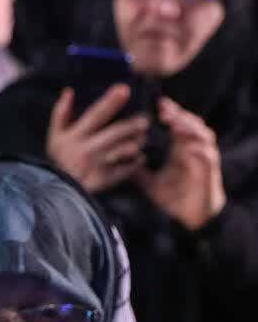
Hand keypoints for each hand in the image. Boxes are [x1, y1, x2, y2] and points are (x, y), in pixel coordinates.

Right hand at [47, 85, 149, 193]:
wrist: (58, 190)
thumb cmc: (60, 160)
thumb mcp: (55, 136)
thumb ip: (61, 113)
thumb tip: (69, 91)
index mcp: (75, 136)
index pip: (95, 115)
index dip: (110, 101)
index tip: (124, 89)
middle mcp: (87, 149)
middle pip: (116, 132)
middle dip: (133, 124)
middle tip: (146, 118)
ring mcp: (97, 164)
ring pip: (124, 149)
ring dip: (137, 141)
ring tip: (143, 136)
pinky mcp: (105, 179)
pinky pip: (126, 169)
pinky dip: (135, 162)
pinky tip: (140, 157)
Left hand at [133, 97, 225, 229]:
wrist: (189, 217)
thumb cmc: (172, 196)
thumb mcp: (148, 181)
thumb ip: (134, 170)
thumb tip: (113, 161)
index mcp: (180, 148)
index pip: (178, 123)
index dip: (171, 112)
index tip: (158, 103)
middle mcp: (194, 149)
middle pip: (191, 123)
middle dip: (179, 115)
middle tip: (163, 110)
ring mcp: (203, 159)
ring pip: (203, 135)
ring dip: (189, 128)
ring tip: (174, 124)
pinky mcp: (209, 172)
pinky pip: (207, 157)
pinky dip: (198, 151)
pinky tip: (187, 148)